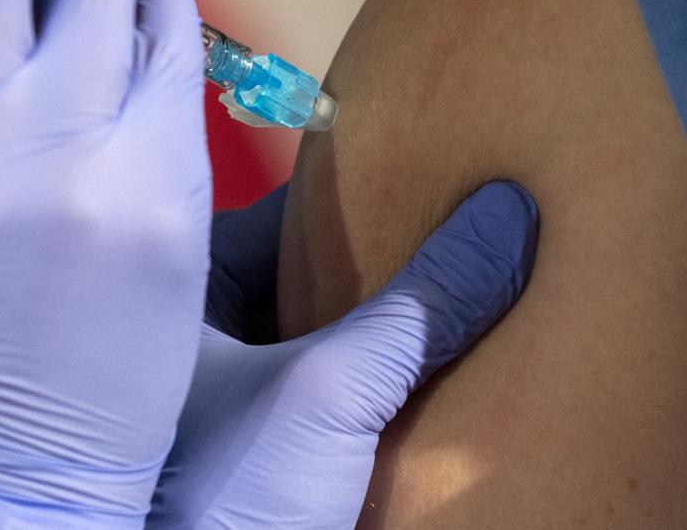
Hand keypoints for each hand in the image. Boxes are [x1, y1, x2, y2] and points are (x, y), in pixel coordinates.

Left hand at [149, 181, 537, 527]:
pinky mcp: (262, 462)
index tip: (422, 187)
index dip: (351, 207)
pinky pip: (327, 403)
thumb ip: (419, 308)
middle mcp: (198, 349)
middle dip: (374, 275)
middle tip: (452, 244)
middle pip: (304, 285)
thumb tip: (506, 217)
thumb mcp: (331, 393)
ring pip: (320, 347)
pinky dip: (371, 390)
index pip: (274, 223)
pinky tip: (427, 383)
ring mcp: (230, 407)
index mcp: (180, 305)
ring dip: (377, 338)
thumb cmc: (217, 501)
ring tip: (458, 305)